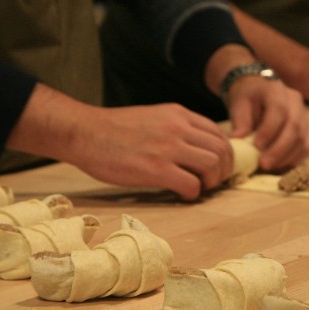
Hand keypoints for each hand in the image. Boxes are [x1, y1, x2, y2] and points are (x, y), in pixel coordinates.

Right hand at [7, 85, 233, 199]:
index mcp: (178, 114)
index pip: (218, 133)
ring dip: (212, 182)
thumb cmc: (113, 129)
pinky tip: (184, 195)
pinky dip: (194, 193)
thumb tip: (193, 148)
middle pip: (221, 150)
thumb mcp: (153, 117)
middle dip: (223, 169)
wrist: (85, 133)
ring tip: (201, 188)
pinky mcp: (157, 169)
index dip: (224, 153)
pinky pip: (192, 184)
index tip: (218, 166)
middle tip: (214, 181)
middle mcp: (179, 128)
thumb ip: (175, 127)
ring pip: (212, 166)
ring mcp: (169, 148)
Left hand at [226, 77, 308, 170]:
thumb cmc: (247, 98)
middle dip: (279, 149)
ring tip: (269, 166)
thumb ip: (240, 122)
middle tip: (263, 164)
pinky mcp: (307, 130)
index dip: (269, 130)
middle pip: (294, 126)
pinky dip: (294, 159)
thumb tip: (238, 140)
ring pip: (303, 139)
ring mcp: (304, 116)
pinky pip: (306, 148)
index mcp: (276, 89)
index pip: (279, 110)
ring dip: (286, 157)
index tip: (256, 146)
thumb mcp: (239, 105)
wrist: (258, 90)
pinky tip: (279, 165)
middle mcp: (295, 101)